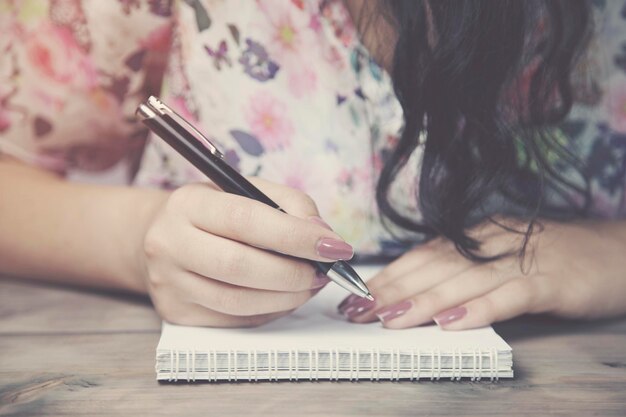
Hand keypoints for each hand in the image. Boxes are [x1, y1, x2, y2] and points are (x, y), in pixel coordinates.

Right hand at [138, 178, 352, 326]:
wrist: (161, 237)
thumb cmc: (215, 212)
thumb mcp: (247, 191)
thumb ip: (290, 205)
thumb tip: (323, 236)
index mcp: (187, 204)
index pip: (245, 220)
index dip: (294, 236)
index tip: (333, 246)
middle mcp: (169, 244)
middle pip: (240, 266)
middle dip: (294, 272)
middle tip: (325, 271)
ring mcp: (169, 284)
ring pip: (239, 301)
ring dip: (288, 297)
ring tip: (311, 284)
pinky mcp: (177, 314)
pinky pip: (236, 320)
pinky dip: (271, 310)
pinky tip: (285, 296)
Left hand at [338, 218, 625, 329]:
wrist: (617, 252)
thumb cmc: (553, 259)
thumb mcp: (502, 258)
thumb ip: (465, 271)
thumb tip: (420, 294)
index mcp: (478, 237)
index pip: (423, 256)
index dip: (389, 276)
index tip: (357, 296)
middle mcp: (493, 244)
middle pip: (434, 268)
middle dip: (391, 291)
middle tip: (358, 311)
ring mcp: (521, 261)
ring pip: (462, 281)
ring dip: (422, 301)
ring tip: (389, 319)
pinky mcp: (550, 281)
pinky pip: (509, 296)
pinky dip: (478, 310)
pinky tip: (450, 324)